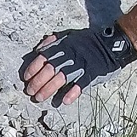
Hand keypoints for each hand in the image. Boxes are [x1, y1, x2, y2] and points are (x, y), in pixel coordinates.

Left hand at [20, 24, 136, 106]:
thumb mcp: (69, 35)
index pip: (43, 58)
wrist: (110, 44)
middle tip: (29, 91)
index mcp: (62, 47)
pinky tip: (64, 101)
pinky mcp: (90, 74)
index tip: (26, 77)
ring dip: (48, 89)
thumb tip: (39, 49)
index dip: (32, 68)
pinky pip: (80, 85)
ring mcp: (80, 66)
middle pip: (48, 71)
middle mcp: (68, 57)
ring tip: (39, 98)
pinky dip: (71, 93)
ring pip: (60, 79)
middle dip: (37, 82)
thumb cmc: (88, 40)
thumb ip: (53, 41)